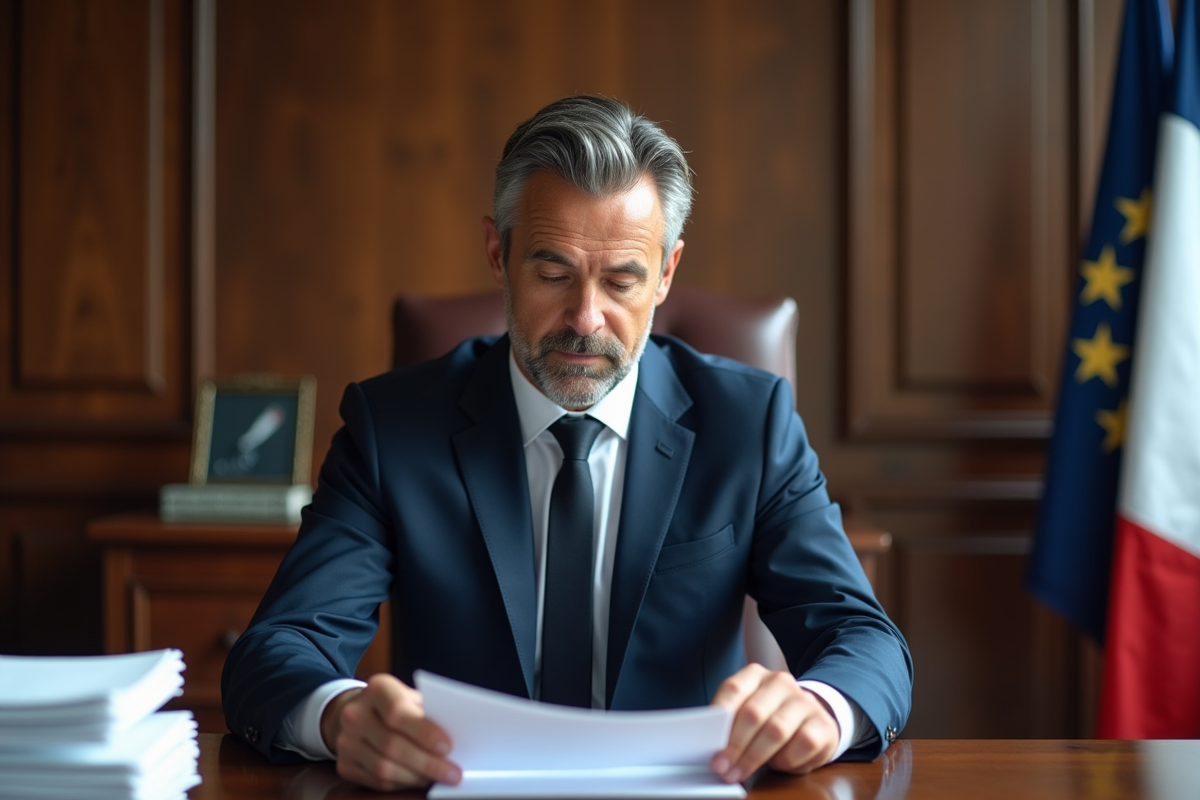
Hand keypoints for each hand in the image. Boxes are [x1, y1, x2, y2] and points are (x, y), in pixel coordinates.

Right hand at [321, 673, 461, 790]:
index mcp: (377, 688)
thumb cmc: (397, 705)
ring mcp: (346, 740)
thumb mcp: (412, 698)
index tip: (447, 747)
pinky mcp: (344, 764)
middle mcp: (355, 713)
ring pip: (383, 767)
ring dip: (415, 777)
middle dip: (426, 763)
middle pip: (392, 744)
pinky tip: (418, 780)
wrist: (359, 712)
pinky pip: (375, 781)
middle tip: (452, 773)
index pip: (397, 712)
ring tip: (437, 778)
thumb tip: (457, 738)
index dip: (423, 732)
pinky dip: (401, 783)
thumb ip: (429, 713)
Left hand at [709, 663, 839, 782]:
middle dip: (735, 745)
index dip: (720, 718)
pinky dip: (785, 760)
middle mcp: (781, 683)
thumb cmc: (771, 718)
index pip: (733, 689)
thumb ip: (731, 721)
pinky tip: (777, 763)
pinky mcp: (823, 724)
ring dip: (754, 757)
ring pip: (776, 730)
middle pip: (753, 713)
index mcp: (756, 675)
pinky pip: (801, 745)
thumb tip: (711, 745)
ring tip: (740, 773)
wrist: (813, 719)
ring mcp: (804, 701)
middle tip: (722, 767)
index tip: (710, 745)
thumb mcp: (748, 712)